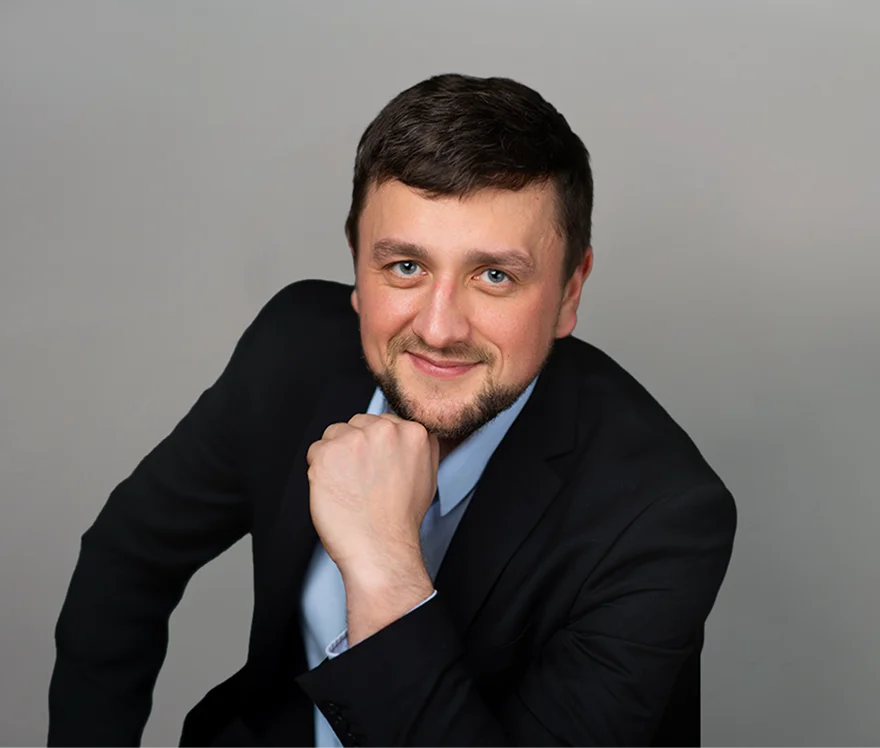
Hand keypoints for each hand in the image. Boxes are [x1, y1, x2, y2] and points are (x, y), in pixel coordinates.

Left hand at [306, 413, 439, 580]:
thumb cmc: (400, 520)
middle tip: (361, 478)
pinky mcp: (328, 452)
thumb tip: (404, 434)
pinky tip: (335, 489)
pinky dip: (320, 470)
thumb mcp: (428, 476)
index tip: (374, 464)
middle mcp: (384, 430)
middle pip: (358, 424)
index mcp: (413, 432)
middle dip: (355, 446)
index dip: (375, 446)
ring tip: (348, 484)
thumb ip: (418, 447)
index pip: (382, 421)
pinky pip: (315, 451)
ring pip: (334, 434)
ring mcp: (354, 439)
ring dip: (336, 456)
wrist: (380, 548)